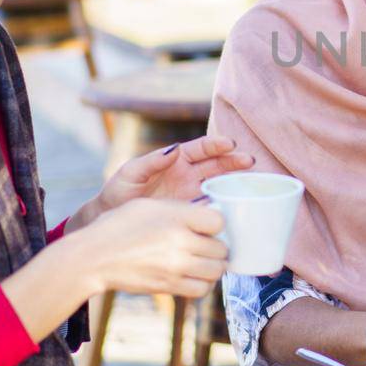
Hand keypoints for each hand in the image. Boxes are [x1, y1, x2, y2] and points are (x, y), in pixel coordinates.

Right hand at [75, 198, 228, 298]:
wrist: (94, 257)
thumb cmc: (119, 226)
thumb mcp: (149, 205)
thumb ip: (181, 210)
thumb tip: (208, 216)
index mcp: (176, 217)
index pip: (219, 222)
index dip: (215, 224)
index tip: (206, 226)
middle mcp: (180, 242)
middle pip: (221, 248)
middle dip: (216, 246)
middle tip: (205, 245)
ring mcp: (176, 266)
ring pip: (217, 270)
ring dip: (213, 266)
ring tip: (203, 261)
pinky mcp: (169, 286)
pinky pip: (202, 289)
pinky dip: (203, 284)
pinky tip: (194, 276)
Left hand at [94, 135, 253, 213]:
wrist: (112, 221)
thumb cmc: (118, 193)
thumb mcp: (130, 173)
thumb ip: (151, 161)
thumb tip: (173, 148)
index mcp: (176, 160)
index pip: (201, 149)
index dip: (216, 145)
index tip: (230, 144)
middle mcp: (188, 175)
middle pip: (217, 164)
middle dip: (234, 161)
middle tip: (249, 161)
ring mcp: (193, 194)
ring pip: (220, 184)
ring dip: (236, 181)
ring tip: (253, 180)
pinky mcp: (193, 214)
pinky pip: (214, 207)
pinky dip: (228, 205)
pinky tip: (240, 206)